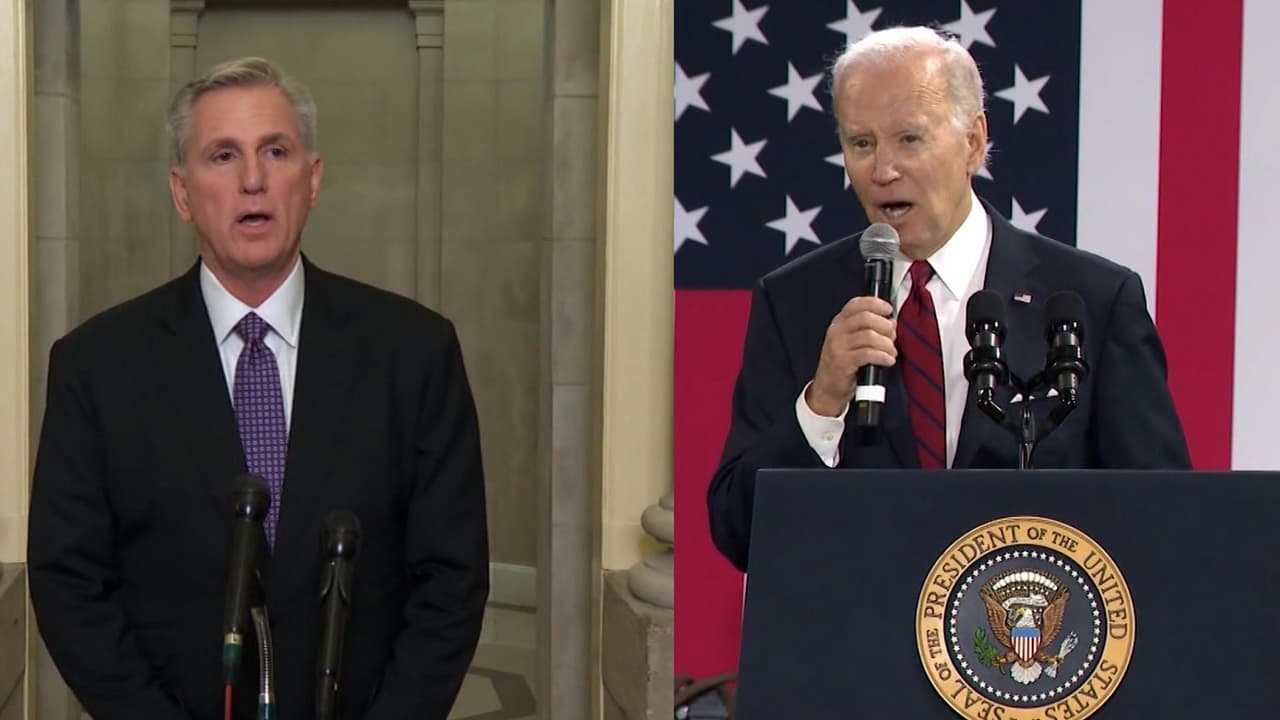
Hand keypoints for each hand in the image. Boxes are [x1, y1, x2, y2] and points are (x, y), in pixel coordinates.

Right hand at [805, 296, 895, 416]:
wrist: (827, 389)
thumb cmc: (843, 365)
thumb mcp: (852, 342)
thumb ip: (869, 330)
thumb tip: (891, 323)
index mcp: (839, 323)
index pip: (856, 304)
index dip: (875, 304)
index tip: (888, 310)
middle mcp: (836, 332)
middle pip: (866, 317)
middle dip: (885, 326)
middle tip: (892, 336)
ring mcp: (838, 346)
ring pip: (870, 336)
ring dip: (886, 344)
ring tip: (891, 352)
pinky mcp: (843, 362)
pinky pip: (868, 353)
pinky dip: (883, 356)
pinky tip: (888, 360)